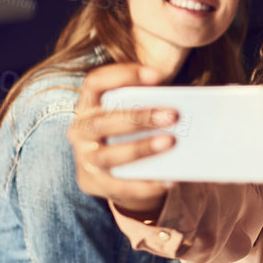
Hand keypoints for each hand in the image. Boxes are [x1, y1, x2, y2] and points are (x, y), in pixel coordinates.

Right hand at [69, 62, 175, 213]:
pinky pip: (119, 186)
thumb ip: (148, 106)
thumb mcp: (134, 116)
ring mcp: (84, 158)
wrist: (115, 175)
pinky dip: (145, 185)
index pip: (96, 82)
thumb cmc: (130, 134)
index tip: (156, 75)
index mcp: (88, 105)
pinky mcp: (92, 183)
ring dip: (141, 148)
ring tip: (171, 143)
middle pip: (104, 121)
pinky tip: (169, 180)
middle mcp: (80, 130)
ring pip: (109, 154)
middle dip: (139, 117)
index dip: (123, 76)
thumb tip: (183, 106)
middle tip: (173, 115)